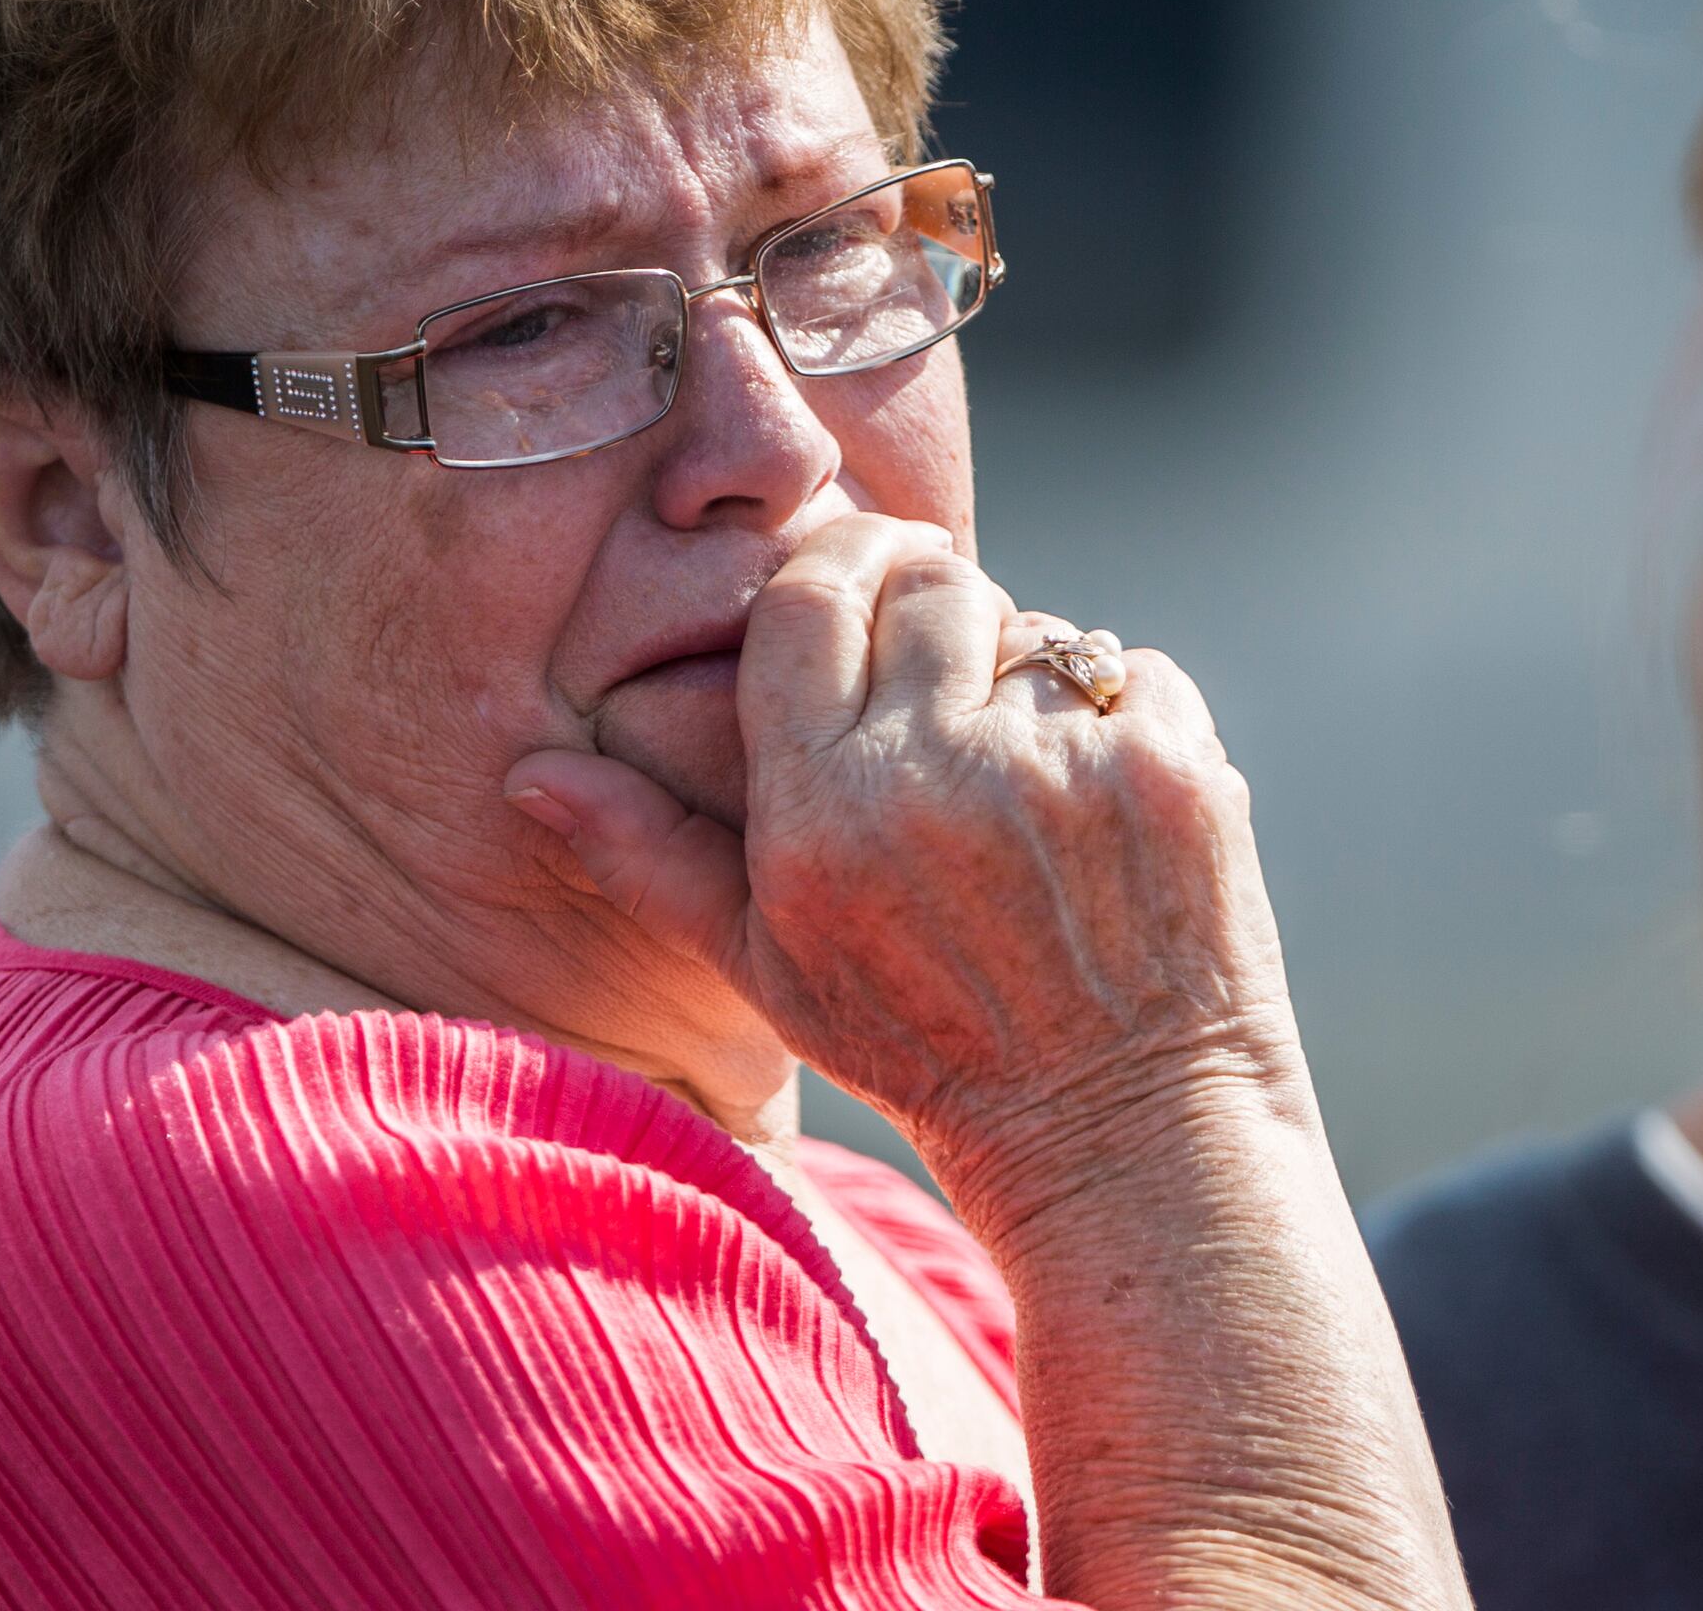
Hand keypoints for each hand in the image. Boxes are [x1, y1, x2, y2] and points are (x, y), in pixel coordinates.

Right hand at [503, 514, 1296, 1226]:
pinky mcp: (1172, 770)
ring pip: (1037, 627)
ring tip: (1023, 782)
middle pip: (929, 579)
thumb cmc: (924, 1050)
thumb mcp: (766, 967)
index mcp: (821, 813)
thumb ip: (653, 855)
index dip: (836, 568)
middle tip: (943, 679)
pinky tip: (1100, 814)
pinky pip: (1134, 672)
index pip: (810, 596)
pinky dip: (1122, 721)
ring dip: (1027, 678)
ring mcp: (1063, 767)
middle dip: (933, 608)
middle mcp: (936, 775)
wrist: (1117, 1136)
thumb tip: (531, 778)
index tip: (859, 578)